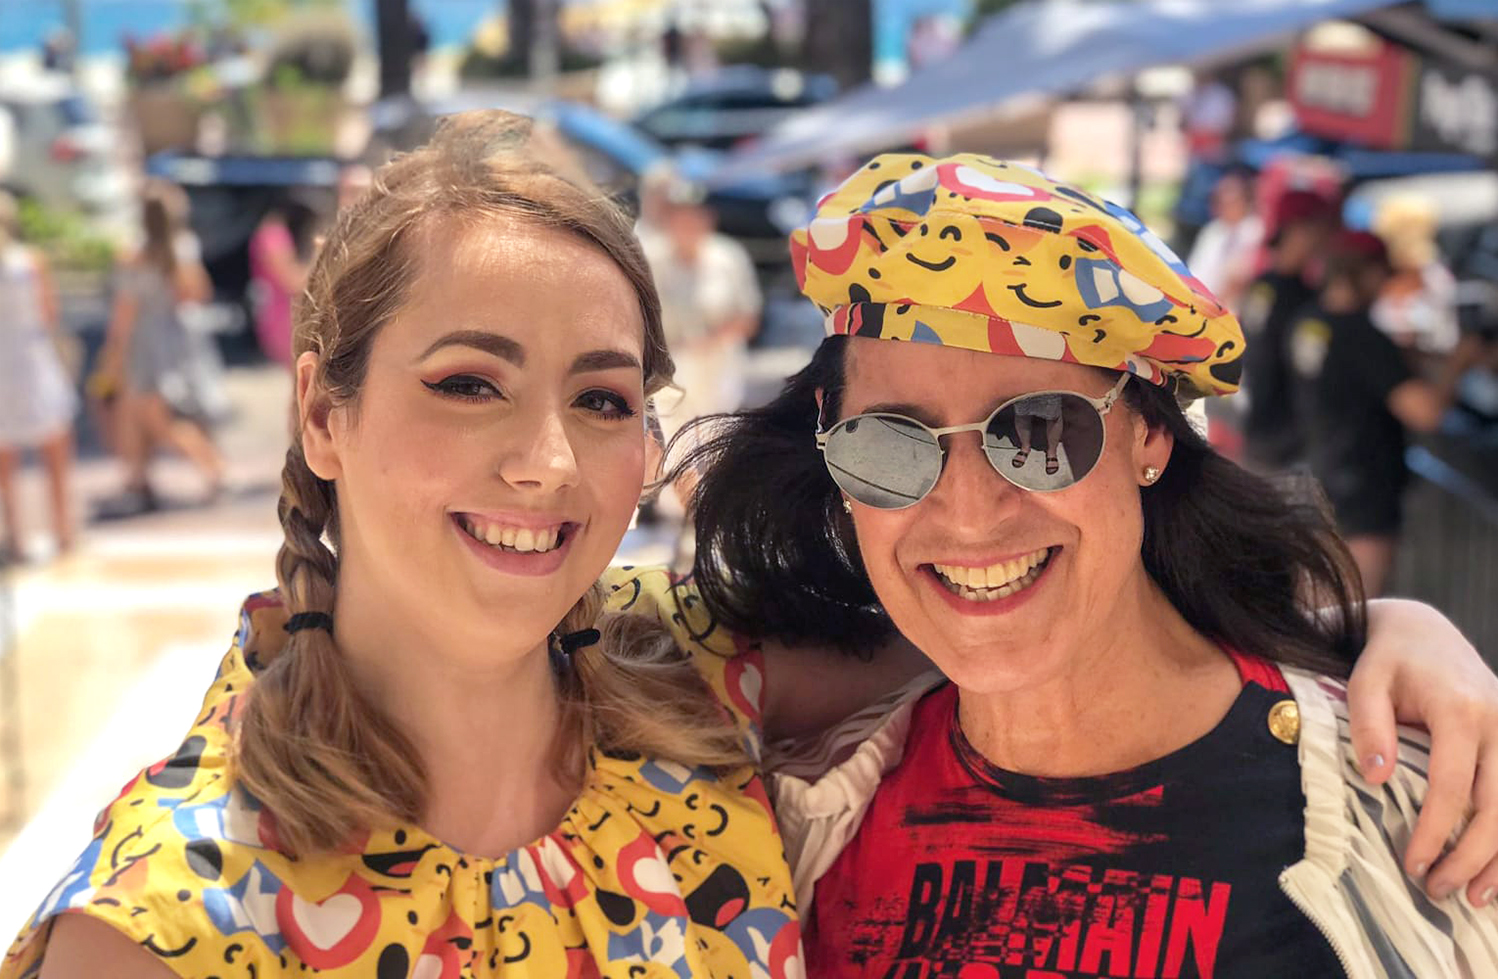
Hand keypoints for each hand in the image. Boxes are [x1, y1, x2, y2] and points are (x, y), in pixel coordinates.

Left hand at [1347, 598, 1497, 904]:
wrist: (1425, 632)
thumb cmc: (1387, 660)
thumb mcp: (1364, 681)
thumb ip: (1368, 725)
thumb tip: (1376, 776)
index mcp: (1460, 709)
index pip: (1452, 785)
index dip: (1434, 831)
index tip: (1413, 865)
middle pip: (1496, 804)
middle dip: (1471, 856)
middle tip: (1439, 891)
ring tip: (1475, 897)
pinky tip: (1497, 868)